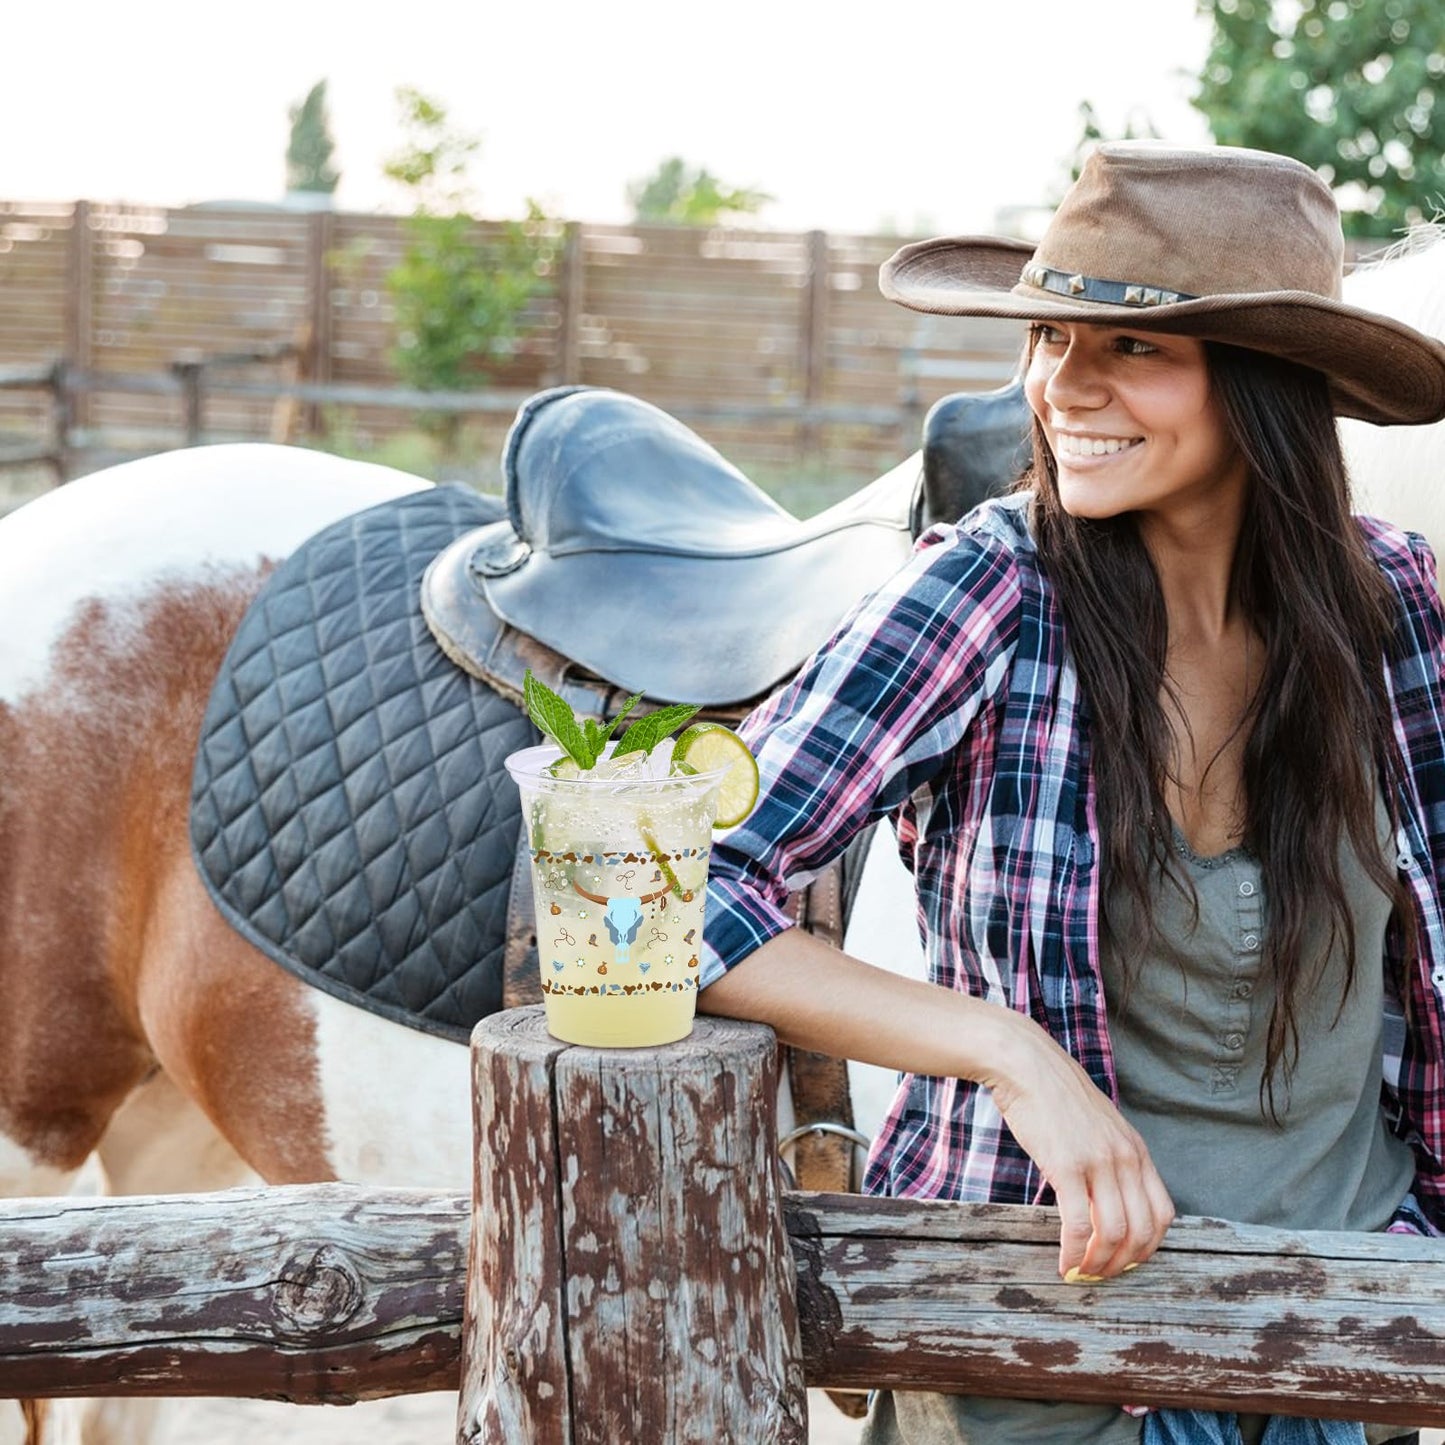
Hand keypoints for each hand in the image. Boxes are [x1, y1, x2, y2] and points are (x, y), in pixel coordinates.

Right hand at [985, 1015, 1174, 1280]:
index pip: (1162, 1214)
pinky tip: (1064, 1262)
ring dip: (1099, 1264)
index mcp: (1136, 1149)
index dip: (1148, 1247)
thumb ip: (1110, 1158)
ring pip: (1114, 1233)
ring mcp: (1098, 1162)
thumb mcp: (1099, 1126)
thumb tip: (1106, 1200)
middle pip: (1142, 1230)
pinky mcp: (1067, 1166)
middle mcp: (1125, 1158)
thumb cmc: (1055, 1096)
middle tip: (1102, 1276)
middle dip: (1124, 1263)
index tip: (1126, 1260)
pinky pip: (1080, 1224)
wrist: (1026, 1065)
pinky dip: (1074, 1252)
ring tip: (1082, 1273)